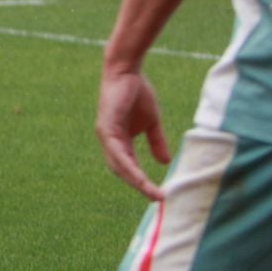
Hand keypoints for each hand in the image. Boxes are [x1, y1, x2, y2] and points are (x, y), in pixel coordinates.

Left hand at [96, 66, 169, 200]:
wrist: (128, 72)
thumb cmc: (137, 93)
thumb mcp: (152, 123)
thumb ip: (156, 142)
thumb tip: (165, 163)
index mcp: (119, 142)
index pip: (128, 167)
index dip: (142, 181)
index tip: (159, 194)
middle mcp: (109, 142)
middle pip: (122, 171)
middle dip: (140, 186)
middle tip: (158, 199)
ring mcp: (106, 136)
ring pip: (119, 166)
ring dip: (137, 182)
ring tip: (153, 194)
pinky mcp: (106, 128)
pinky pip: (117, 154)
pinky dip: (129, 167)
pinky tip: (140, 177)